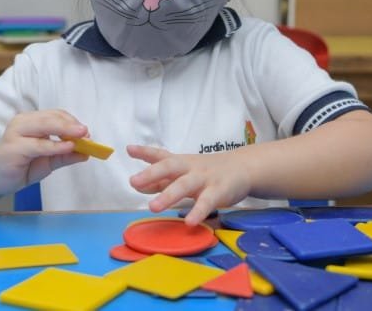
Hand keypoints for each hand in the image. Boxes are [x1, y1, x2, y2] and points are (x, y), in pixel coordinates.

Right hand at [0, 110, 88, 195]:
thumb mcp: (48, 161)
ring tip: (82, 137)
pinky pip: (38, 145)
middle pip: (51, 118)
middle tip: (86, 131)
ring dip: (65, 131)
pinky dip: (55, 145)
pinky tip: (68, 147)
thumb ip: (65, 155)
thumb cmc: (21, 166)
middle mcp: (22, 123)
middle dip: (71, 124)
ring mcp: (15, 133)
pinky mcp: (13, 148)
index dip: (72, 121)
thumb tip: (87, 152)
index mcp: (31, 121)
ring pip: (44, 126)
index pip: (55, 115)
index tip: (86, 131)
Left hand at [127, 145, 252, 225]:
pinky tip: (189, 222)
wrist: (242, 167)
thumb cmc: (207, 172)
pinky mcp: (219, 191)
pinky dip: (198, 211)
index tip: (129, 149)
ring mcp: (204, 178)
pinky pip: (207, 202)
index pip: (161, 155)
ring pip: (185, 185)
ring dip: (168, 195)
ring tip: (153, 207)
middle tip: (133, 182)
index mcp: (181, 162)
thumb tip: (138, 185)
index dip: (144, 152)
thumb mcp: (184, 172)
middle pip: (170, 166)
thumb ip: (162, 179)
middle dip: (151, 174)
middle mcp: (190, 167)